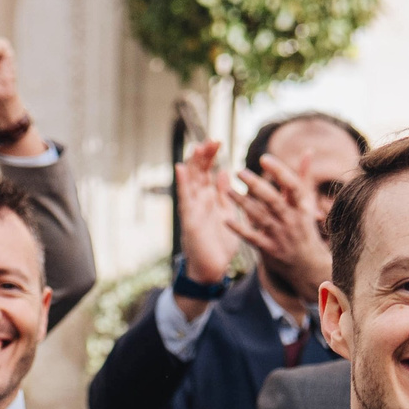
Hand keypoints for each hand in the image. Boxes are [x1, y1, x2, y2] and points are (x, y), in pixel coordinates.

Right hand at [174, 140, 237, 292]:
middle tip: (211, 139)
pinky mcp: (189, 220)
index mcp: (210, 198)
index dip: (211, 155)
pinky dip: (183, 184)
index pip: (208, 171)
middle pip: (199, 172)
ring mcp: (193, 209)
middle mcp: (199, 200)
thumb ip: (225, 194)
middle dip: (203, 155)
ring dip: (193, 164)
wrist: (213, 269)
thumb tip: (224, 172)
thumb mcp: (227, 214)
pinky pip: (185, 199)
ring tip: (197, 147)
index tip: (217, 141)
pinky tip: (180, 169)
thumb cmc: (219, 244)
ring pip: (191, 182)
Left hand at [225, 152, 333, 303]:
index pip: (292, 186)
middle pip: (273, 200)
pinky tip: (226, 219)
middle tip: (239, 171)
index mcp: (302, 206)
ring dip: (242, 203)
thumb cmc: (304, 227)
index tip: (264, 158)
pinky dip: (240, 229)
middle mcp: (292, 220)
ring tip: (226, 189)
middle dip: (256, 185)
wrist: (307, 265)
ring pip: (259, 217)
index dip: (279, 171)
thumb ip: (303, 177)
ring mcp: (280, 236)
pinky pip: (252, 238)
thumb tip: (307, 151)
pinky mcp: (269, 250)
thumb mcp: (307, 203)